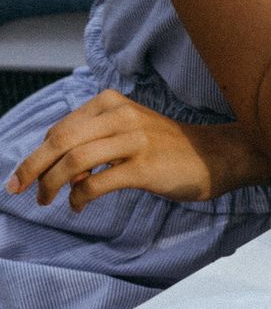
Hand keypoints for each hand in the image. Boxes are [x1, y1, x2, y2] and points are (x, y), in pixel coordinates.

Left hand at [5, 89, 270, 210]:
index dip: (36, 154)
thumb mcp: (127, 129)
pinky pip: (97, 183)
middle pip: (61, 141)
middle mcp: (121, 115)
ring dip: (52, 185)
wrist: (213, 155)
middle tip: (17, 190)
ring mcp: (134, 140)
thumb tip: (52, 164)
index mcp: (112, 102)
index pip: (60, 128)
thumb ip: (93, 138)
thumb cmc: (166, 146)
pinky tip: (78, 206)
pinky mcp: (144, 166)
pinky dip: (79, 198)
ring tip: (48, 200)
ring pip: (74, 161)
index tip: (22, 178)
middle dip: (32, 168)